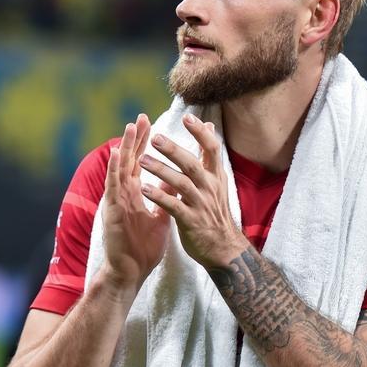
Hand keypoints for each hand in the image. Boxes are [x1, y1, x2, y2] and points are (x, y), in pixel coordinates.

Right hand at [100, 114, 172, 290]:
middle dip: (135, 139)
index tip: (152, 124)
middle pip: (130, 161)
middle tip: (141, 117)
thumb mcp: (160, 217)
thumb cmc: (143, 247)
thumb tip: (175, 179)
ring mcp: (116, 202)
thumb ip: (165, 197)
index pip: (140, 163)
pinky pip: (113, 188)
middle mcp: (124, 194)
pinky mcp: (111, 212)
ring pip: (120, 169)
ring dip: (124, 148)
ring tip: (129, 127)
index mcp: (135, 195)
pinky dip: (114, 170)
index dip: (145, 144)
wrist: (132, 272)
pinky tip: (116, 155)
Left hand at [141, 114, 244, 268]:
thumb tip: (210, 127)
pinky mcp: (190, 221)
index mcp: (216, 176)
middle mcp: (210, 188)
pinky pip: (173, 206)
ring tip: (143, 160)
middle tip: (155, 138)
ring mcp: (201, 204)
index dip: (201, 133)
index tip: (187, 118)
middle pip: (192, 164)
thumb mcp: (217, 182)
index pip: (212, 149)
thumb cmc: (215, 211)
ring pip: (181, 184)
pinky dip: (159, 196)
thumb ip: (209, 156)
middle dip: (174, 150)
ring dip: (161, 171)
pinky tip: (144, 188)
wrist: (223, 248)